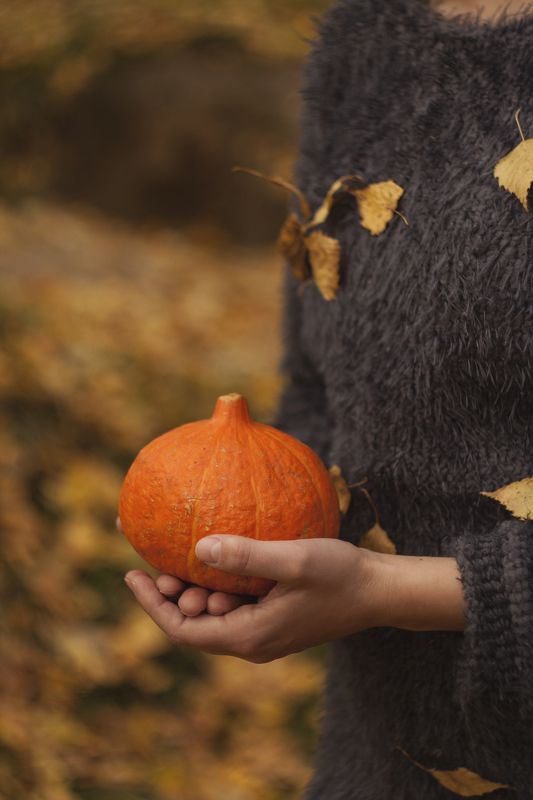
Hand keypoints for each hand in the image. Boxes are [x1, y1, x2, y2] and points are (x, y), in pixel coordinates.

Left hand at [124, 535, 383, 662]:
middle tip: (157, 561)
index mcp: (250, 636)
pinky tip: (219, 559)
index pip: (183, 630)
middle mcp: (252, 641)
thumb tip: (199, 548)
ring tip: (182, 559)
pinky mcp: (276, 619)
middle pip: (195, 624)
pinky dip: (219, 587)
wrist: (381, 592)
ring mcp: (264, 632)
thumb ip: (247, 556)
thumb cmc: (341, 576)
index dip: (152, 605)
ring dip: (195, 591)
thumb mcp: (294, 561)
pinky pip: (235, 607)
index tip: (131, 574)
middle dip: (171, 596)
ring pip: (215, 615)